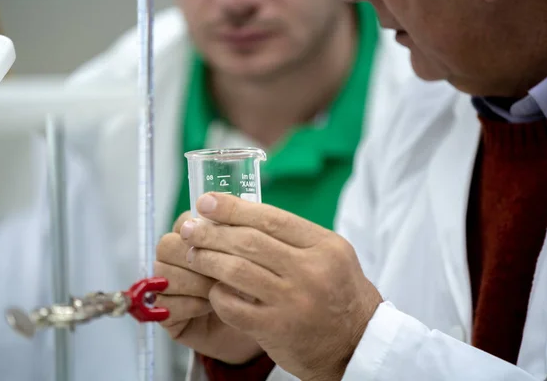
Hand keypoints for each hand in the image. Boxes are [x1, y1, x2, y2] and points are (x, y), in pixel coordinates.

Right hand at [154, 212, 263, 363]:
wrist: (264, 327)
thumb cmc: (259, 288)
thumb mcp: (254, 256)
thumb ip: (239, 232)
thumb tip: (219, 211)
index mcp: (198, 238)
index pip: (185, 223)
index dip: (204, 233)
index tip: (229, 246)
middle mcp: (178, 258)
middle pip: (167, 245)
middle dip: (197, 258)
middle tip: (224, 271)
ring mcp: (169, 285)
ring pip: (164, 272)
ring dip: (195, 281)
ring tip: (220, 290)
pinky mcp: (167, 313)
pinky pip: (165, 302)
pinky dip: (190, 304)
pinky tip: (211, 307)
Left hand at [179, 193, 382, 380]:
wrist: (356, 344)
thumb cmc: (337, 294)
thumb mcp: (329, 256)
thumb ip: (293, 236)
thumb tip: (239, 214)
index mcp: (325, 246)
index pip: (271, 218)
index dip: (233, 208)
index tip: (207, 201)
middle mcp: (311, 271)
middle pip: (249, 242)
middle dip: (212, 232)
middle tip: (190, 228)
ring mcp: (293, 301)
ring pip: (236, 270)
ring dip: (207, 259)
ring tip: (192, 254)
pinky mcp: (276, 328)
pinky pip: (233, 306)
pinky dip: (217, 294)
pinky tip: (212, 289)